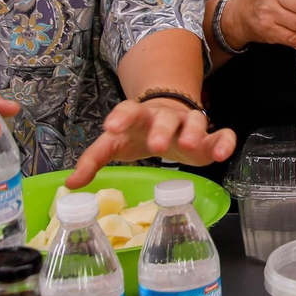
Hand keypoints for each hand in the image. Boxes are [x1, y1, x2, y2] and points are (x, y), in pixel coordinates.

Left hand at [66, 100, 235, 186]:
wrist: (167, 117)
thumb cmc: (137, 133)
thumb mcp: (114, 144)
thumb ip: (93, 160)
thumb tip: (70, 185)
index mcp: (139, 116)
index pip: (129, 110)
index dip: (120, 117)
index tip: (111, 127)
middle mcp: (165, 117)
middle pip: (165, 117)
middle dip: (160, 129)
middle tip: (155, 145)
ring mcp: (188, 125)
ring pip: (194, 121)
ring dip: (192, 131)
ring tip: (189, 144)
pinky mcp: (208, 138)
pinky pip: (221, 134)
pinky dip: (224, 141)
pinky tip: (222, 153)